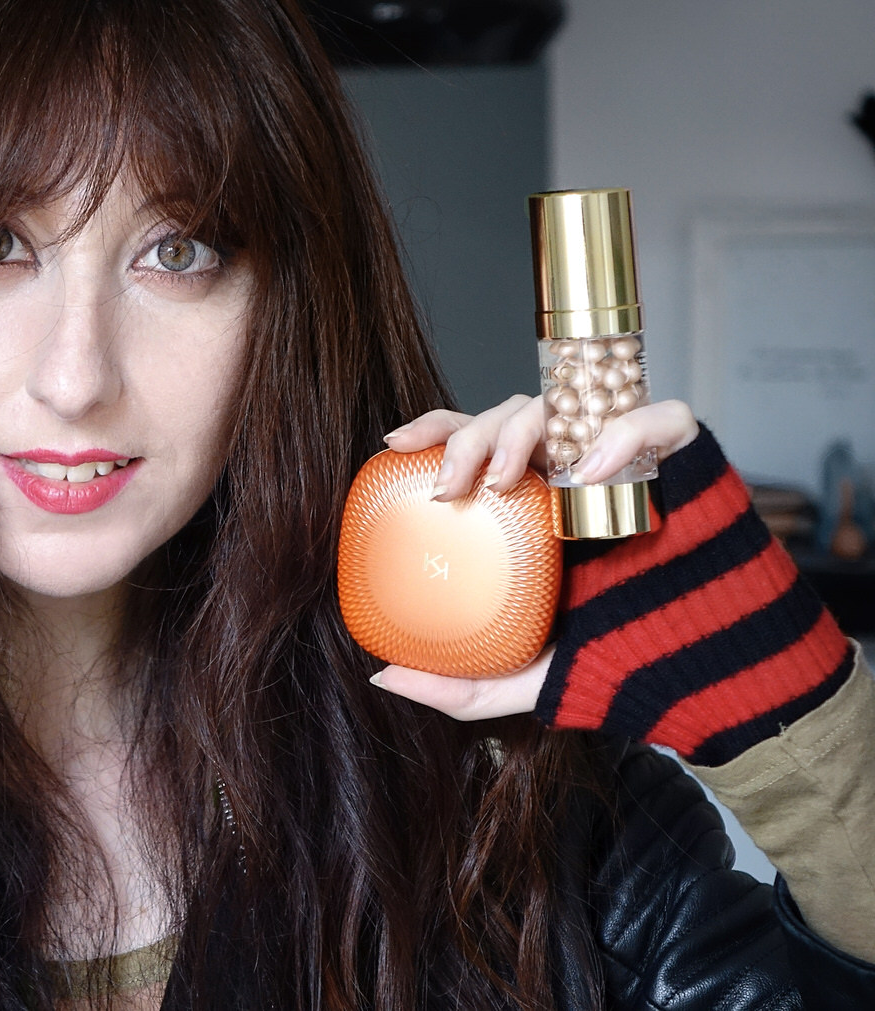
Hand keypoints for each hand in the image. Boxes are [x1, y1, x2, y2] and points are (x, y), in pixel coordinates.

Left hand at [366, 394, 699, 720]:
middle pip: (512, 413)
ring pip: (569, 404)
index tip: (394, 445)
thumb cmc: (613, 661)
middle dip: (470, 434)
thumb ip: (456, 685)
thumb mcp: (520, 678)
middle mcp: (572, 472)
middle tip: (450, 485)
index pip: (478, 438)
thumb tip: (383, 675)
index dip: (437, 426)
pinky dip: (623, 432)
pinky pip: (659, 418)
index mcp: (532, 501)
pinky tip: (588, 470)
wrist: (704, 679)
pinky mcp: (685, 462)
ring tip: (504, 479)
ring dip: (524, 430)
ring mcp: (626, 462)